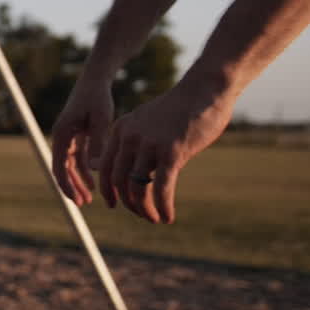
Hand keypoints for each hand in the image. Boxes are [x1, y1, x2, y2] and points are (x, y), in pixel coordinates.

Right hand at [50, 76, 114, 205]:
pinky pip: (78, 158)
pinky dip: (84, 170)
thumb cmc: (98, 97)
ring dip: (77, 181)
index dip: (67, 184)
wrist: (95, 78)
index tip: (77, 199)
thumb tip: (95, 167)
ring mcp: (68, 136)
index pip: (60, 166)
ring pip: (70, 165)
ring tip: (88, 198)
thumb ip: (97, 142)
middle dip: (71, 187)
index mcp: (62, 134)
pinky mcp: (77, 135)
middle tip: (82, 203)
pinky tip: (94, 182)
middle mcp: (62, 137)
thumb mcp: (100, 119)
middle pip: (62, 168)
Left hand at [97, 82, 233, 222]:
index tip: (114, 205)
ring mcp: (149, 144)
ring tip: (155, 219)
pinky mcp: (171, 152)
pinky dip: (163, 206)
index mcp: (120, 130)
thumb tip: (134, 170)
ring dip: (145, 209)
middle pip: (118, 181)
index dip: (108, 190)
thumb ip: (136, 144)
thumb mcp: (148, 123)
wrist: (204, 90)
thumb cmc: (179, 109)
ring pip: (138, 188)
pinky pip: (161, 188)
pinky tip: (168, 217)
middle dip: (128, 203)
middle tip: (141, 215)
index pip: (105, 167)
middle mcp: (130, 138)